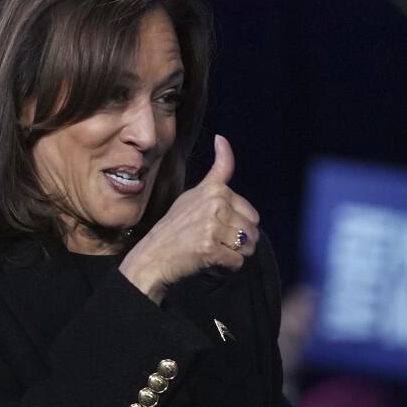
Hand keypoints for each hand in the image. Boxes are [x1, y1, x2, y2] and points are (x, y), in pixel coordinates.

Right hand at [119, 134, 259, 303]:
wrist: (153, 256)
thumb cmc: (174, 228)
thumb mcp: (193, 194)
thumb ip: (216, 174)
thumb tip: (223, 138)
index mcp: (214, 190)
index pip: (250, 210)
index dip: (241, 223)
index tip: (230, 221)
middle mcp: (215, 203)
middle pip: (252, 229)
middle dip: (240, 242)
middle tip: (217, 243)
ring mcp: (212, 225)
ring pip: (248, 246)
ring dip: (235, 255)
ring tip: (214, 252)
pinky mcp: (210, 247)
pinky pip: (237, 262)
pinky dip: (227, 269)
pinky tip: (211, 263)